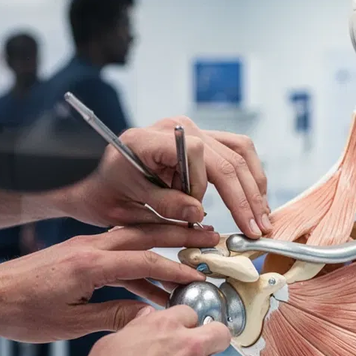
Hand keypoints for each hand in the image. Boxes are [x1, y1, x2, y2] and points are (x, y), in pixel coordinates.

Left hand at [0, 224, 218, 342]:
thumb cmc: (20, 313)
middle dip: (179, 236)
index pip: (144, 261)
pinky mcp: (77, 255)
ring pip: (132, 239)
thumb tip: (148, 316)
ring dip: (162, 244)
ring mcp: (82, 248)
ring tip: (190, 252)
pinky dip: (137, 261)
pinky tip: (151, 281)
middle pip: (144, 236)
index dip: (175, 269)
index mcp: (89, 265)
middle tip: (209, 237)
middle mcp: (88, 249)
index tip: (199, 276)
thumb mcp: (70, 324)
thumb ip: (112, 316)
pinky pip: (116, 252)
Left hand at [58, 117, 271, 237]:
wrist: (95, 182)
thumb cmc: (105, 193)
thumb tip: (199, 212)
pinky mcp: (202, 142)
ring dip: (254, 186)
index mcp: (151, 138)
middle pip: (227, 154)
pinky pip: (235, 153)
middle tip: (255, 228)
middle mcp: (177, 127)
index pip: (197, 152)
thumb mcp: (126, 205)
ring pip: (240, 151)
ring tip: (261, 218)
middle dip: (244, 195)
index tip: (197, 215)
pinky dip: (248, 178)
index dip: (202, 186)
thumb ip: (163, 205)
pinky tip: (253, 202)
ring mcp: (192, 131)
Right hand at [62, 305, 228, 355]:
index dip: (184, 324)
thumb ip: (137, 329)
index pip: (190, 313)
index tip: (179, 332)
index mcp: (165, 327)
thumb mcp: (111, 344)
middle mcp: (189, 348)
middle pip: (219, 334)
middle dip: (211, 341)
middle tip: (197, 352)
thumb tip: (146, 321)